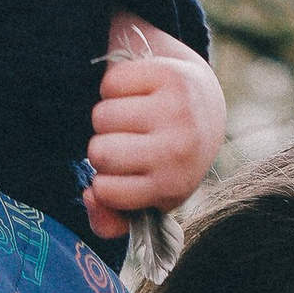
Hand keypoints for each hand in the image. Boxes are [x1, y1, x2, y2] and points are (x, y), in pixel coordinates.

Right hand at [84, 24, 226, 242]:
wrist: (204, 105)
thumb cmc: (165, 157)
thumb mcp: (145, 196)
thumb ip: (111, 218)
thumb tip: (89, 198)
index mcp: (172, 186)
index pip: (105, 191)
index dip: (104, 180)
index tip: (124, 173)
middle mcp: (179, 150)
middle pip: (98, 152)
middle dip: (102, 145)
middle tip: (127, 140)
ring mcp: (177, 110)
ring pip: (100, 116)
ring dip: (108, 115)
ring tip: (132, 116)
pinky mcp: (169, 74)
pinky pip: (110, 83)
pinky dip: (116, 86)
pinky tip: (138, 92)